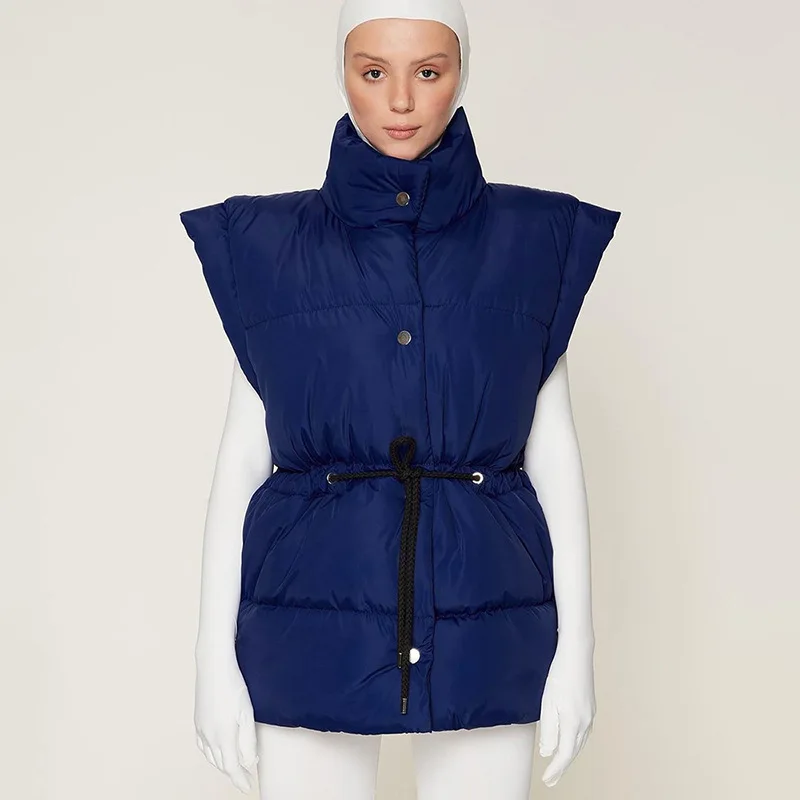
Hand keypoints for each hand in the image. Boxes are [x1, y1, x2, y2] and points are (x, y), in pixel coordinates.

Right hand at [194, 646, 258, 792]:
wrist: (213, 666)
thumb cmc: (234, 686)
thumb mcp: (248, 714)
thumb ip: (249, 742)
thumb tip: (250, 763)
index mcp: (223, 737)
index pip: (233, 768)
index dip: (241, 780)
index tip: (249, 787)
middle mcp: (209, 737)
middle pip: (222, 764)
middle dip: (234, 773)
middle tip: (246, 778)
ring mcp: (201, 729)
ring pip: (211, 757)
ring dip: (223, 765)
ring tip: (235, 767)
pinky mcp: (197, 721)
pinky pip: (203, 746)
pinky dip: (211, 754)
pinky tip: (216, 751)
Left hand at [537, 635, 595, 786]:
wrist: (576, 653)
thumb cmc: (560, 674)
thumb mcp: (548, 703)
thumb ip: (548, 730)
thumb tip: (548, 753)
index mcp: (573, 723)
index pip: (564, 755)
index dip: (555, 770)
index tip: (547, 781)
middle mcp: (585, 722)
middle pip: (573, 751)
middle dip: (562, 767)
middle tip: (552, 779)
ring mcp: (590, 713)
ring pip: (580, 742)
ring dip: (570, 755)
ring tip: (559, 764)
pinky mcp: (590, 706)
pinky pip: (583, 731)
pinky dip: (576, 741)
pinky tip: (571, 739)